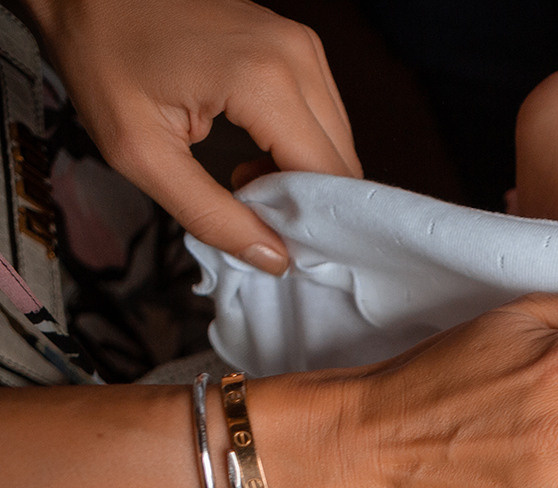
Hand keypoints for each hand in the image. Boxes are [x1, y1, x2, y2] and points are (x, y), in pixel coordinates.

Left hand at [28, 0, 361, 273]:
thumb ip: (210, 215)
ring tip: (244, 174)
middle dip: (308, 200)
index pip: (327, 178)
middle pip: (341, 160)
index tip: (273, 243)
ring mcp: (301, 44)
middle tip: (251, 210)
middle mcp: (298, 55)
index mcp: (265, 80)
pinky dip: (299, 144)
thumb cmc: (100, 58)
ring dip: (304, 172)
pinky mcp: (296, 42)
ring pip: (338, 140)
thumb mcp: (140, 152)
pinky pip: (323, 113)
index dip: (310, 223)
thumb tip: (274, 259)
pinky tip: (255, 147)